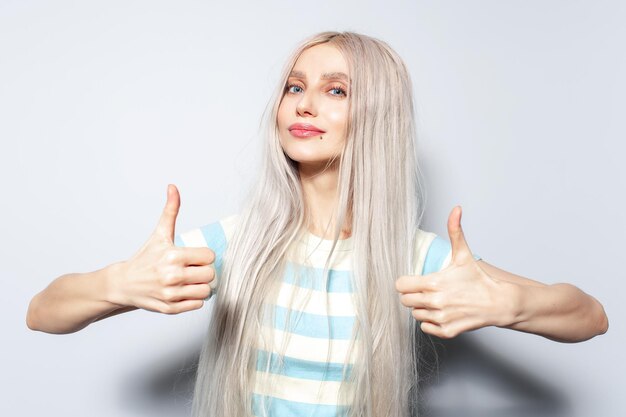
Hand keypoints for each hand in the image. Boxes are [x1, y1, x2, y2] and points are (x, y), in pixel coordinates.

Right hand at [109, 184, 215, 313]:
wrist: (123, 284)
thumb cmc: (145, 258)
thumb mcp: (159, 234)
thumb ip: (170, 211)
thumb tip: (173, 187)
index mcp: (173, 256)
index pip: (209, 257)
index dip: (204, 256)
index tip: (195, 256)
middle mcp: (173, 276)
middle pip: (210, 275)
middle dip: (203, 271)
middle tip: (192, 269)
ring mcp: (171, 294)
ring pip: (206, 291)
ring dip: (201, 286)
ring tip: (189, 280)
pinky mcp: (170, 309)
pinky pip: (198, 305)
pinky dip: (194, 299)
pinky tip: (183, 291)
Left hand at [395, 206, 508, 337]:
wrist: (498, 303)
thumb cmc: (478, 279)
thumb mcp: (464, 254)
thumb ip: (455, 231)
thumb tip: (456, 209)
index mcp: (433, 283)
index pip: (400, 286)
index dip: (405, 282)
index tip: (415, 281)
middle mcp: (435, 302)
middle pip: (405, 301)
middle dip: (412, 295)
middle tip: (427, 290)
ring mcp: (440, 318)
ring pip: (415, 314)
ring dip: (422, 308)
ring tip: (437, 300)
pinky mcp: (447, 331)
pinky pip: (425, 328)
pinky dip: (430, 322)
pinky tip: (442, 312)